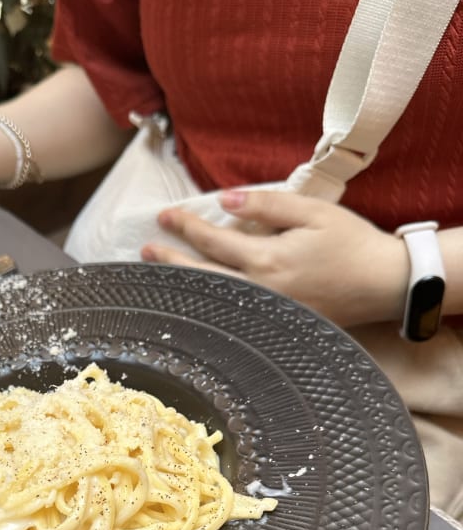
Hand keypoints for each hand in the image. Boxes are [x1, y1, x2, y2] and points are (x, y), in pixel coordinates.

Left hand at [140, 190, 409, 327]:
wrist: (384, 284)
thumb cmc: (352, 244)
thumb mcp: (312, 212)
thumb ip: (265, 206)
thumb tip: (224, 202)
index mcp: (266, 262)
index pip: (213, 243)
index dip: (186, 228)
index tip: (164, 216)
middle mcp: (258, 293)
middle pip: (202, 278)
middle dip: (170, 262)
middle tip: (144, 250)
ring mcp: (265, 315)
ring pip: (212, 302)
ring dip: (183, 288)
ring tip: (159, 276)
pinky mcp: (275, 327)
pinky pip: (231, 316)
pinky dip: (207, 307)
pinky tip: (195, 302)